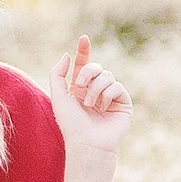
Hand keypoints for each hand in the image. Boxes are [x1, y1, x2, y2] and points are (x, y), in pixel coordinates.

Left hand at [48, 35, 132, 155]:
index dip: (84, 51)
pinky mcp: (123, 103)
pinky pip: (117, 86)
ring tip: (91, 105)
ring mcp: (111, 97)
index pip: (83, 65)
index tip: (83, 38)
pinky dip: (107, 95)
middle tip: (79, 85)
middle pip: (95, 67)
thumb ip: (58, 74)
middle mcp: (96, 91)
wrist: (88, 143)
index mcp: (80, 89)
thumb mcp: (58, 96)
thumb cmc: (71, 124)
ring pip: (107, 76)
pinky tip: (103, 108)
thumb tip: (68, 55)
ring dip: (95, 88)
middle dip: (87, 72)